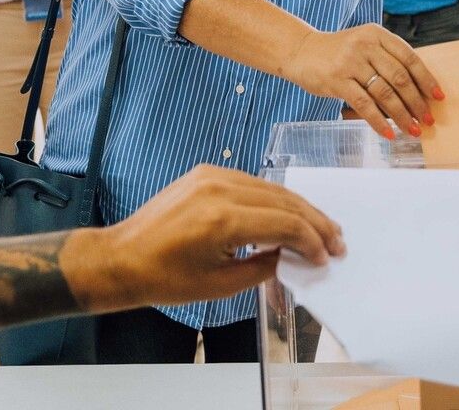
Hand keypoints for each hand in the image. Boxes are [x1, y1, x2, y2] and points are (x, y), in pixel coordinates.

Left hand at [60, 166, 344, 311]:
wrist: (122, 258)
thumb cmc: (165, 278)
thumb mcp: (221, 285)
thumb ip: (264, 267)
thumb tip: (293, 257)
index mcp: (223, 220)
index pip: (285, 223)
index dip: (311, 241)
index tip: (326, 257)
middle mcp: (219, 189)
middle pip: (284, 200)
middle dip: (313, 221)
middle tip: (336, 240)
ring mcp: (211, 176)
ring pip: (270, 188)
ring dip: (298, 207)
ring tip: (319, 228)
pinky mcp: (205, 173)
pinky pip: (251, 182)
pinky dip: (273, 198)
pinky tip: (287, 214)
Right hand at [283, 25, 443, 139]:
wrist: (301, 51)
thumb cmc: (338, 52)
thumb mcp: (364, 45)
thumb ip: (386, 59)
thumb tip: (417, 90)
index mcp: (377, 34)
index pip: (409, 57)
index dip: (426, 79)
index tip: (438, 97)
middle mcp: (365, 45)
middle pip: (400, 77)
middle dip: (417, 102)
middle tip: (427, 120)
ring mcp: (350, 62)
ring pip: (384, 93)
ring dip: (402, 115)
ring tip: (412, 130)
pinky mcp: (337, 80)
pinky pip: (364, 104)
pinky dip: (379, 121)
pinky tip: (388, 133)